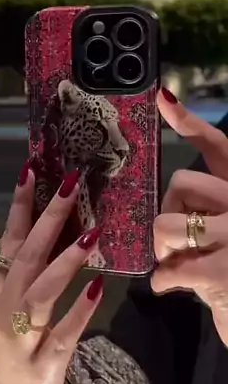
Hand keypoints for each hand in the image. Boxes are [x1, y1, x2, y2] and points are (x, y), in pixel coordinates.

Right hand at [0, 163, 103, 383]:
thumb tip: (46, 224)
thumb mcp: (8, 304)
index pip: (8, 240)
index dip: (20, 207)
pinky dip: (78, 312)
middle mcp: (2, 308)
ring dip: (64, 264)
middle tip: (71, 187)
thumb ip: (21, 270)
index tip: (32, 171)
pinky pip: (62, 335)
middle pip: (26, 259)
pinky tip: (98, 291)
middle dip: (48, 221)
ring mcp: (20, 339)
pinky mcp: (43, 365)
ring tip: (90, 235)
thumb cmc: (14, 346)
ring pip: (41, 294)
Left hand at [154, 88, 227, 345]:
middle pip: (182, 182)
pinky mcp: (223, 271)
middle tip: (177, 240)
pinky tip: (171, 287)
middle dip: (168, 212)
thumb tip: (165, 212)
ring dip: (163, 248)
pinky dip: (163, 280)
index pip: (218, 146)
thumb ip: (203, 214)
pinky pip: (171, 266)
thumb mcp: (221, 237)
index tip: (162, 97)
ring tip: (176, 262)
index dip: (188, 121)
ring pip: (168, 222)